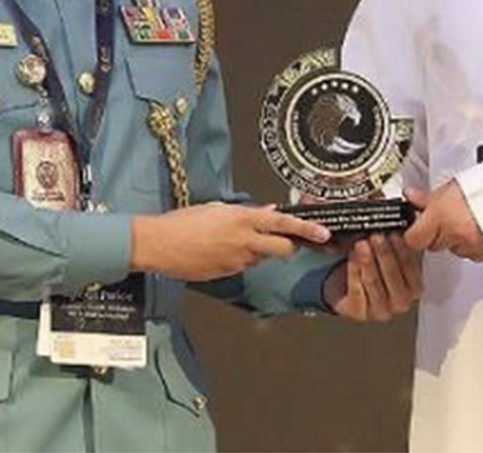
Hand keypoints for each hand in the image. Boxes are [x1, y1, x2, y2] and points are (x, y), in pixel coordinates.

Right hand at [130, 203, 330, 280]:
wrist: (159, 245)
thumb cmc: (183, 222)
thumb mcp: (218, 208)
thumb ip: (247, 213)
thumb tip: (266, 212)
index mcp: (242, 220)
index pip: (283, 223)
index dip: (306, 229)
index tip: (323, 233)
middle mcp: (244, 242)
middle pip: (283, 249)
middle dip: (290, 245)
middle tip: (288, 240)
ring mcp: (237, 261)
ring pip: (263, 258)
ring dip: (261, 251)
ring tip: (238, 240)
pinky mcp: (227, 274)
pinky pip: (244, 266)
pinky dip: (243, 259)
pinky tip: (225, 250)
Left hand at [323, 232, 421, 321]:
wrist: (347, 287)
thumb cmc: (373, 268)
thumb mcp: (389, 255)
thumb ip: (395, 244)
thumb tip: (396, 224)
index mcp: (414, 288)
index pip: (411, 267)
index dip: (402, 249)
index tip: (394, 233)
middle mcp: (401, 303)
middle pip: (392, 275)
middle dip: (383, 253)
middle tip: (377, 236)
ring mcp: (381, 311)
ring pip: (373, 282)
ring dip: (367, 260)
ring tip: (362, 243)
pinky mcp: (360, 313)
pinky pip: (357, 290)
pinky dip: (354, 271)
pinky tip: (352, 258)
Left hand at [403, 181, 482, 263]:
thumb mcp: (457, 184)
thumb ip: (430, 196)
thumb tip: (412, 197)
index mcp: (443, 216)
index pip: (412, 239)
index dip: (413, 231)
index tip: (416, 222)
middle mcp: (455, 236)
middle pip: (433, 244)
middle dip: (436, 232)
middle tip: (446, 215)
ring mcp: (473, 248)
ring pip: (454, 248)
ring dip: (456, 237)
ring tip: (468, 217)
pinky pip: (473, 252)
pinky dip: (473, 242)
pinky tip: (481, 226)